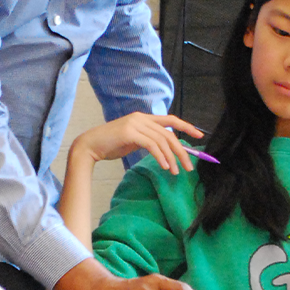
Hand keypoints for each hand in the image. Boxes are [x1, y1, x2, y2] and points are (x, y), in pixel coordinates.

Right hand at [72, 112, 204, 173]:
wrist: (90, 145)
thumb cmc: (110, 145)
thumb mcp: (133, 140)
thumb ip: (148, 140)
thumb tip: (165, 150)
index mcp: (143, 118)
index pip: (170, 119)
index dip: (186, 126)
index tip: (199, 135)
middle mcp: (141, 118)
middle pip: (169, 133)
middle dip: (181, 151)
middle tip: (189, 167)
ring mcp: (135, 123)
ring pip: (162, 140)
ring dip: (171, 158)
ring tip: (176, 172)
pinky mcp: (129, 132)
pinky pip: (151, 145)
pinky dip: (160, 156)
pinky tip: (164, 166)